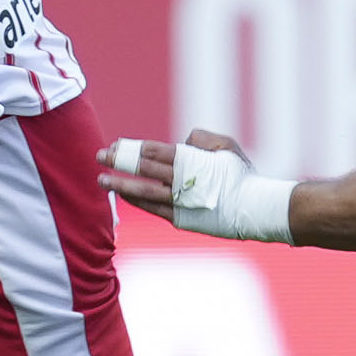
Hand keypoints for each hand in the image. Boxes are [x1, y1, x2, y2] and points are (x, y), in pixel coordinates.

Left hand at [99, 129, 294, 239]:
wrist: (255, 208)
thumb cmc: (241, 173)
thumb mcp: (226, 145)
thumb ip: (201, 138)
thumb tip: (181, 141)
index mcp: (192, 160)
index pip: (154, 151)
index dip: (133, 147)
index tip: (116, 145)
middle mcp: (182, 180)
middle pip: (144, 169)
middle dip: (120, 161)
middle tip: (100, 156)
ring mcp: (181, 201)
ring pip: (144, 191)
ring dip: (121, 184)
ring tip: (102, 180)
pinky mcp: (182, 218)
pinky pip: (154, 208)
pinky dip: (137, 201)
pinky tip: (123, 195)